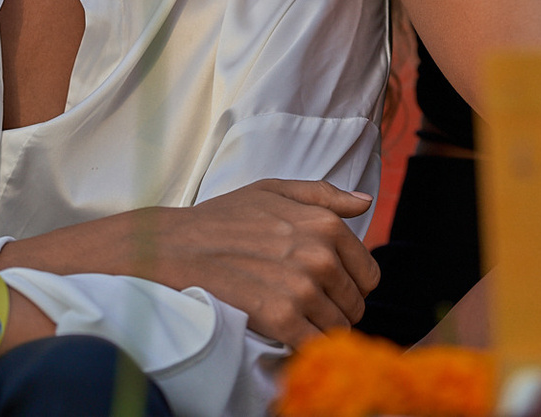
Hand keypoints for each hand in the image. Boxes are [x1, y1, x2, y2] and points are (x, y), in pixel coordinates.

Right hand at [0, 179, 378, 345]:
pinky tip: (282, 338)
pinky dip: (302, 348)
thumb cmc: (222, 219)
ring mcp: (301, 286)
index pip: (367, 274)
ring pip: (337, 329)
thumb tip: (364, 202)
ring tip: (289, 321)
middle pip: (354, 305)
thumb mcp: (272, 191)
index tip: (324, 290)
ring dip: (317, 331)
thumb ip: (323, 195)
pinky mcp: (280, 316)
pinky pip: (312, 345)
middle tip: (302, 307)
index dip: (348, 286)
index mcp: (326, 224)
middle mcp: (320, 254)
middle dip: (334, 310)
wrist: (173, 247)